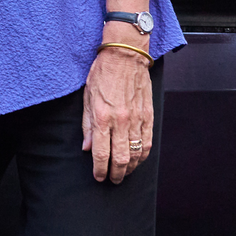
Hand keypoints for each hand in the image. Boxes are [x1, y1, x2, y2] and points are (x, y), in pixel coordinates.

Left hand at [81, 45, 153, 183]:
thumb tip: (87, 148)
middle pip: (120, 159)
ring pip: (136, 153)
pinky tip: (138, 160)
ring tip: (125, 173)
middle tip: (113, 180)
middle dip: (116, 174)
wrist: (125, 55)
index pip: (101, 153)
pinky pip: (147, 141)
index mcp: (102, 117)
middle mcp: (120, 121)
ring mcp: (136, 119)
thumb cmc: (103, 73)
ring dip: (130, 168)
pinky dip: (143, 155)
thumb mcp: (87, 97)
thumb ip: (87, 125)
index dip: (100, 170)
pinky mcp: (148, 115)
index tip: (99, 177)